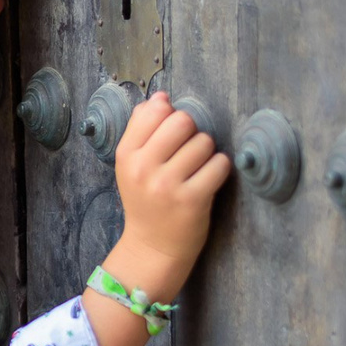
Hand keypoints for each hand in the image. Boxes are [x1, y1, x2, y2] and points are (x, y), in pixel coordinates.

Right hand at [112, 91, 232, 297]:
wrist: (152, 248)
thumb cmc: (146, 201)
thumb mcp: (132, 165)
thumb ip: (142, 129)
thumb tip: (161, 97)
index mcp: (126, 155)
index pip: (155, 110)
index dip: (170, 117)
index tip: (170, 136)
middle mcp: (143, 168)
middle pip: (182, 120)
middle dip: (191, 133)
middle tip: (187, 154)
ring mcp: (167, 185)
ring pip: (204, 142)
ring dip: (206, 153)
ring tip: (195, 171)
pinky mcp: (192, 199)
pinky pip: (219, 164)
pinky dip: (219, 170)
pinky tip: (207, 181)